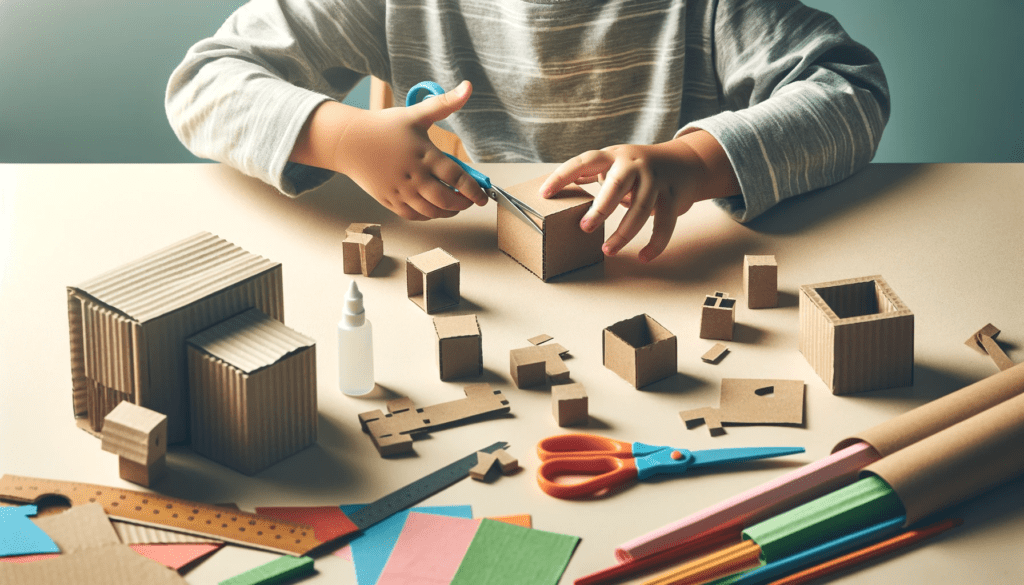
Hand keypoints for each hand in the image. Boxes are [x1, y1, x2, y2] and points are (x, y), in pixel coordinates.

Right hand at [291, 81, 487, 219]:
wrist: (348, 141)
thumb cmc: (384, 126)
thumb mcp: (416, 113)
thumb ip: (445, 103)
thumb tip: (468, 86)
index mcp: (423, 154)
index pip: (456, 177)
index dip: (473, 190)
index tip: (483, 197)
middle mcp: (413, 175)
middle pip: (445, 199)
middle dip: (462, 204)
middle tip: (470, 201)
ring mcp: (400, 190)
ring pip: (430, 211)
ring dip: (447, 212)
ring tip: (455, 205)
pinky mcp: (389, 200)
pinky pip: (413, 215)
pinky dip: (427, 216)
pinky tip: (433, 209)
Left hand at [540, 130, 739, 261]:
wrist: (687, 163)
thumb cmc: (640, 168)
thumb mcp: (615, 163)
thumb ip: (591, 174)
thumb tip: (559, 187)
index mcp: (613, 156)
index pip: (584, 162)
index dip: (563, 176)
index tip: (544, 194)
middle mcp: (635, 165)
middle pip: (616, 185)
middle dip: (600, 208)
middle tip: (584, 228)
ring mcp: (656, 180)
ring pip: (641, 208)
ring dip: (623, 233)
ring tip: (607, 250)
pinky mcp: (674, 197)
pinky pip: (664, 223)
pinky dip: (655, 243)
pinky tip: (643, 257)